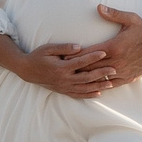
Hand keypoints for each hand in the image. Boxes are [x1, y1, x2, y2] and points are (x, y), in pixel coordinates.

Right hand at [0, 32, 118, 97]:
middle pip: (86, 77)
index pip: (81, 62)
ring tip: (111, 83)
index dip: (93, 57)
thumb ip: (64, 48)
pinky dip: (89, 95)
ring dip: (99, 86)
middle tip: (115, 69)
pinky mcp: (63, 91)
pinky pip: (78, 95)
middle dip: (101, 73)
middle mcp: (64, 79)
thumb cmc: (38, 56)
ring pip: (85, 88)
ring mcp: (64, 87)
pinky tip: (99, 94)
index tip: (105, 52)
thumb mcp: (49, 48)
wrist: (27, 71)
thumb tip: (79, 47)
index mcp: (61, 67)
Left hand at [72, 7, 141, 89]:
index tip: (64, 57)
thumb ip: (113, 14)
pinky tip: (93, 86)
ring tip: (75, 79)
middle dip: (77, 68)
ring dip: (87, 78)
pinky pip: (111, 84)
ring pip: (99, 77)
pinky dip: (101, 85)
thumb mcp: (130, 19)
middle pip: (91, 67)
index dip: (76, 56)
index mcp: (113, 47)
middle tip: (64, 70)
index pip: (89, 53)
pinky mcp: (127, 78)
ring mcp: (121, 71)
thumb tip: (99, 7)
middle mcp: (115, 61)